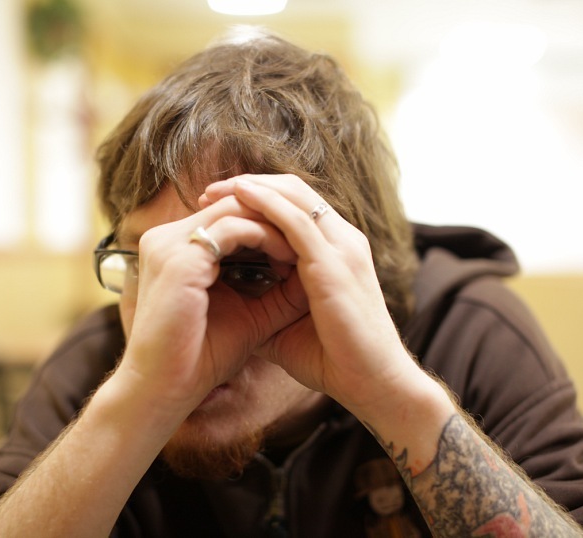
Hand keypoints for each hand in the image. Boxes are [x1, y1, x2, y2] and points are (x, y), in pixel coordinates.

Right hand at [117, 191, 309, 409]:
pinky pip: (233, 228)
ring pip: (235, 208)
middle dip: (274, 217)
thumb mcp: (249, 314)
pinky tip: (288, 258)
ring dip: (275, 225)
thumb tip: (314, 267)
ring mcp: (169, 244)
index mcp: (176, 248)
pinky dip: (266, 237)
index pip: (227, 214)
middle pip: (232, 203)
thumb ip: (276, 289)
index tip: (301, 245)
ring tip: (303, 247)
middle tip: (309, 238)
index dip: (267, 224)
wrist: (166, 391)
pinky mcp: (180, 258)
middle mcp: (166, 238)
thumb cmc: (201, 358)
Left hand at [200, 174, 422, 414]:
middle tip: (209, 192)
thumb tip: (224, 302)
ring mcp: (343, 248)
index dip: (258, 196)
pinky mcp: (335, 264)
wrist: (373, 385)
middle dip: (249, 184)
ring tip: (215, 191)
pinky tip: (239, 197)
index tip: (218, 204)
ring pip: (294, 196)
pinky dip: (266, 205)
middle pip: (293, 190)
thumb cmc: (333, 359)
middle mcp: (344, 240)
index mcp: (336, 249)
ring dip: (251, 188)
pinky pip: (296, 222)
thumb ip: (263, 303)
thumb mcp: (287, 323)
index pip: (296, 204)